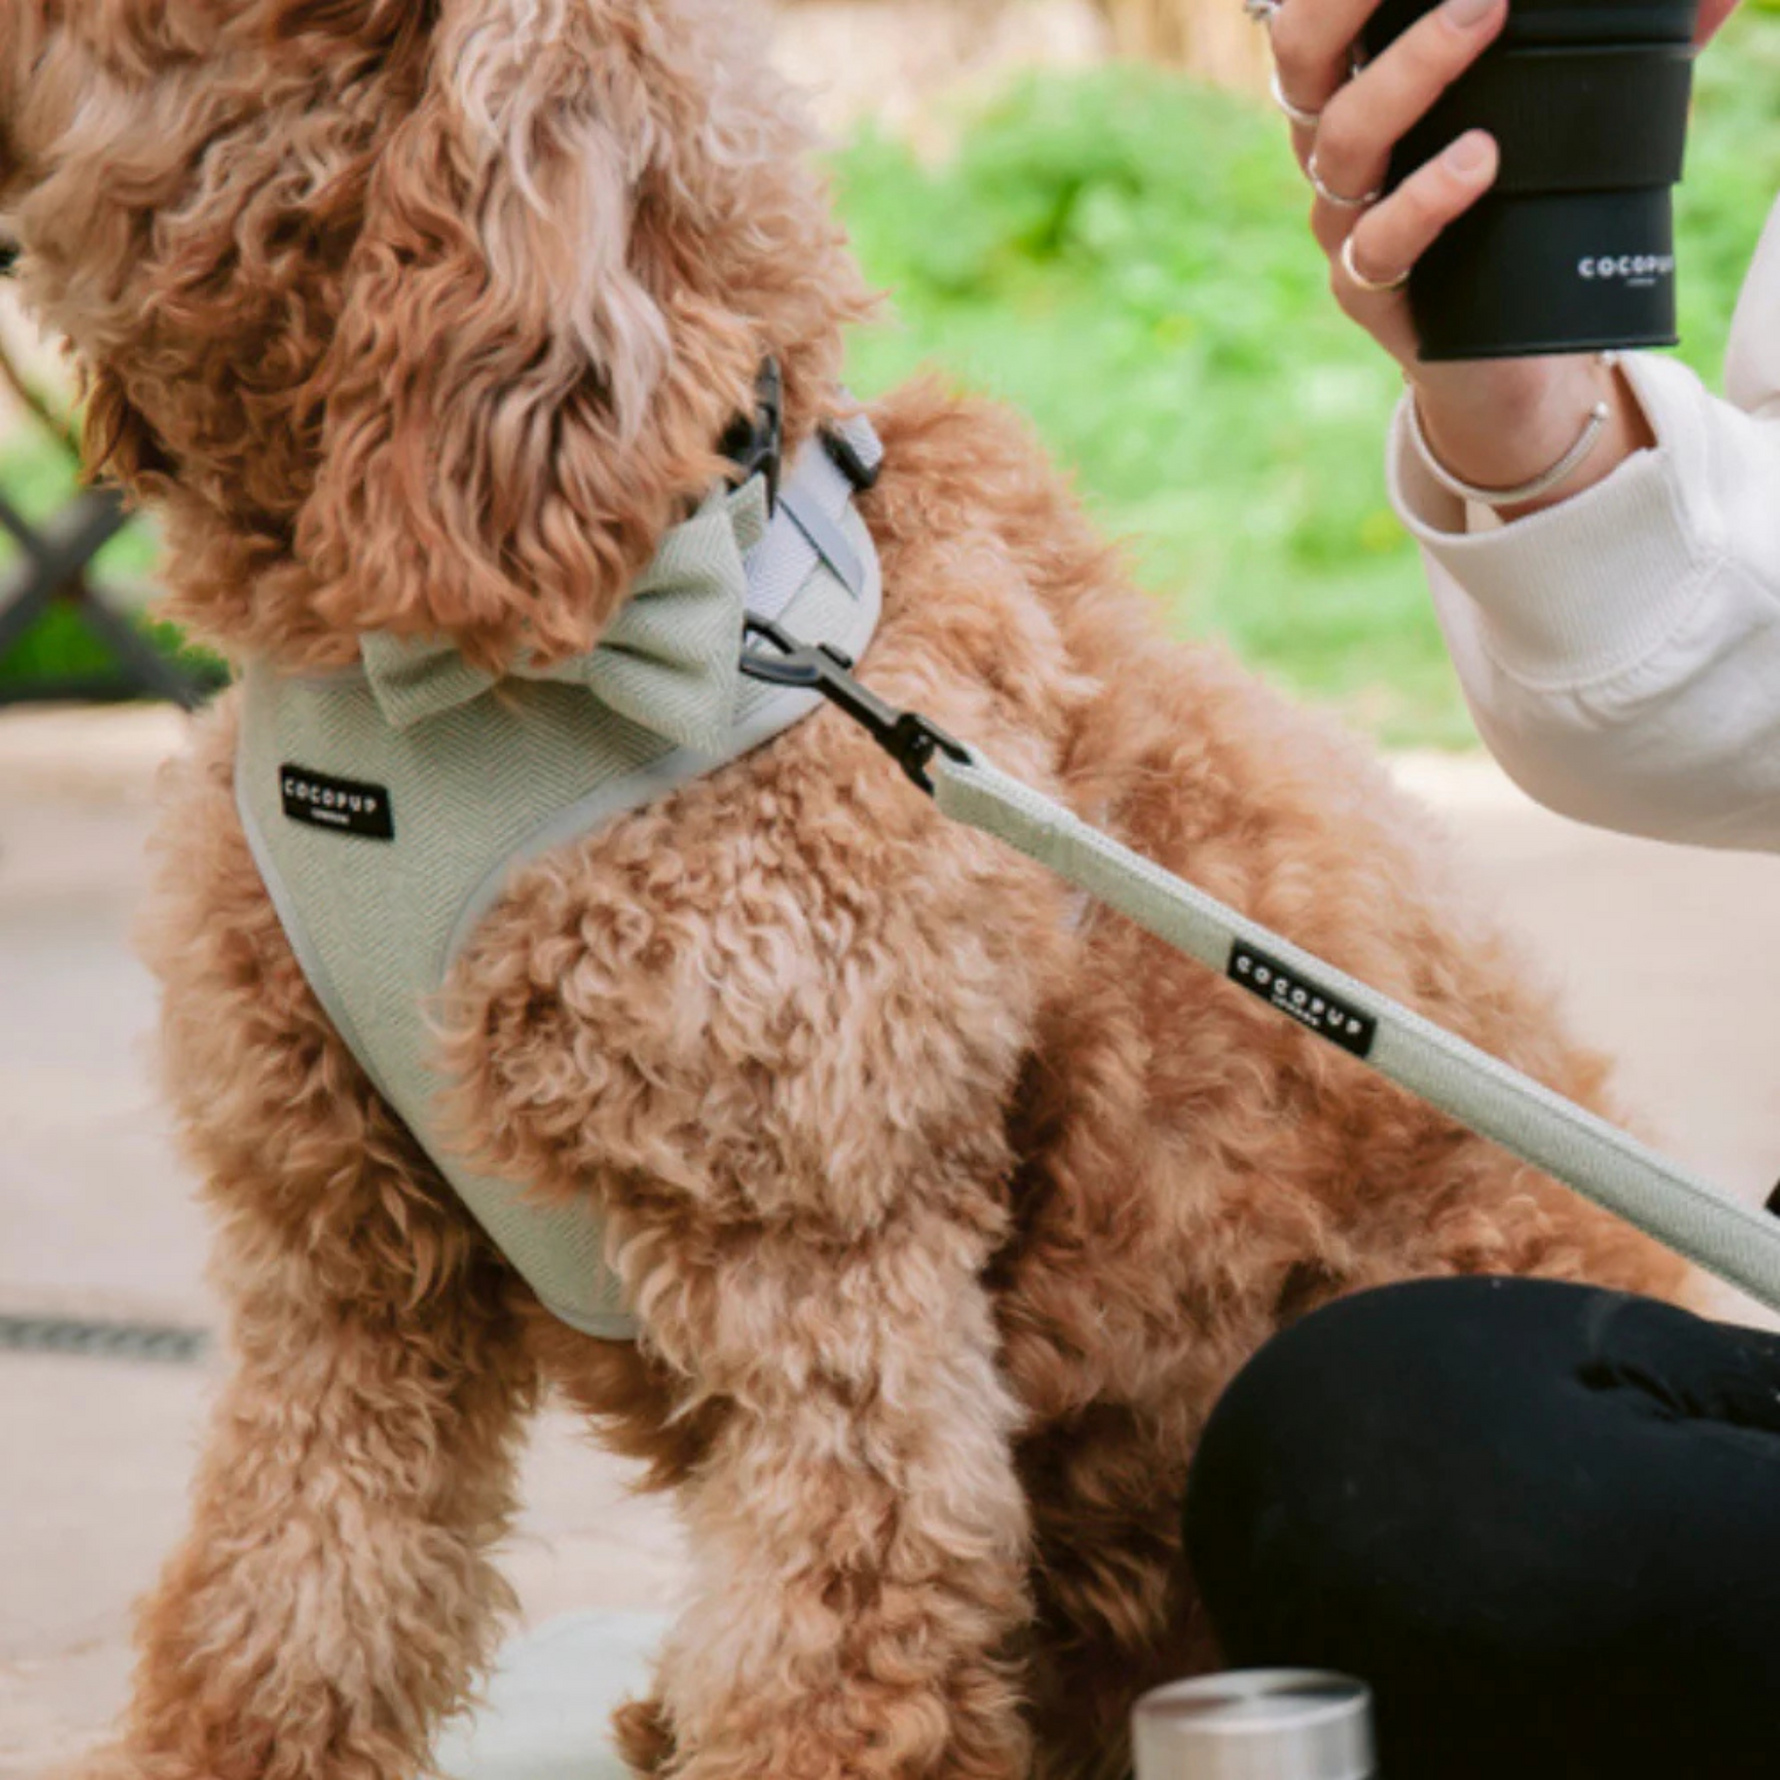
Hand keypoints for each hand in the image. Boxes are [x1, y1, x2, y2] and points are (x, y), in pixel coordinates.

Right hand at [1267, 0, 1650, 510]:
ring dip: (1409, 73)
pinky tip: (1477, 160)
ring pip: (1343, 142)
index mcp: (1361, 94)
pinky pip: (1378, 243)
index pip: (1322, 18)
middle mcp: (1337, 154)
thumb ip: (1628, 49)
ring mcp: (1346, 225)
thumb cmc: (1526, 227)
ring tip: (1482, 15)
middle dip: (1348, 1)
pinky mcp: (1368, 293)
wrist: (1509, 366)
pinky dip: (1424, 199)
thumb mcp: (1566, 127)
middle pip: (1302, 60)